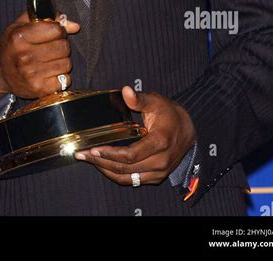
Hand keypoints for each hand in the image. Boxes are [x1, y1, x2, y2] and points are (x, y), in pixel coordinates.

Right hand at [0, 11, 79, 99]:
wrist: (0, 73)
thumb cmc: (13, 45)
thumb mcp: (23, 24)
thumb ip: (49, 18)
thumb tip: (75, 26)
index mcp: (20, 37)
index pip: (56, 30)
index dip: (58, 30)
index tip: (53, 33)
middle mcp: (24, 56)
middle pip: (64, 47)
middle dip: (61, 45)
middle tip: (51, 48)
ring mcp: (32, 75)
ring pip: (67, 63)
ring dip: (62, 61)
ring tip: (49, 61)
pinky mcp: (39, 89)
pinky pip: (66, 79)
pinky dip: (62, 76)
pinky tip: (50, 73)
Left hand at [74, 86, 195, 184]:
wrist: (190, 130)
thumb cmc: (170, 113)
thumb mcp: (156, 101)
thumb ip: (139, 98)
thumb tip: (125, 90)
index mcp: (160, 142)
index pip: (130, 155)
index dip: (109, 154)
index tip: (92, 148)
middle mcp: (161, 161)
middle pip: (126, 168)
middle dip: (101, 162)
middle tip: (82, 154)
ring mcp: (160, 171)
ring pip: (128, 178)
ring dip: (106, 170)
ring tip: (89, 160)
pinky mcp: (157, 177)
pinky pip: (134, 181)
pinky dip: (117, 175)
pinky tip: (104, 166)